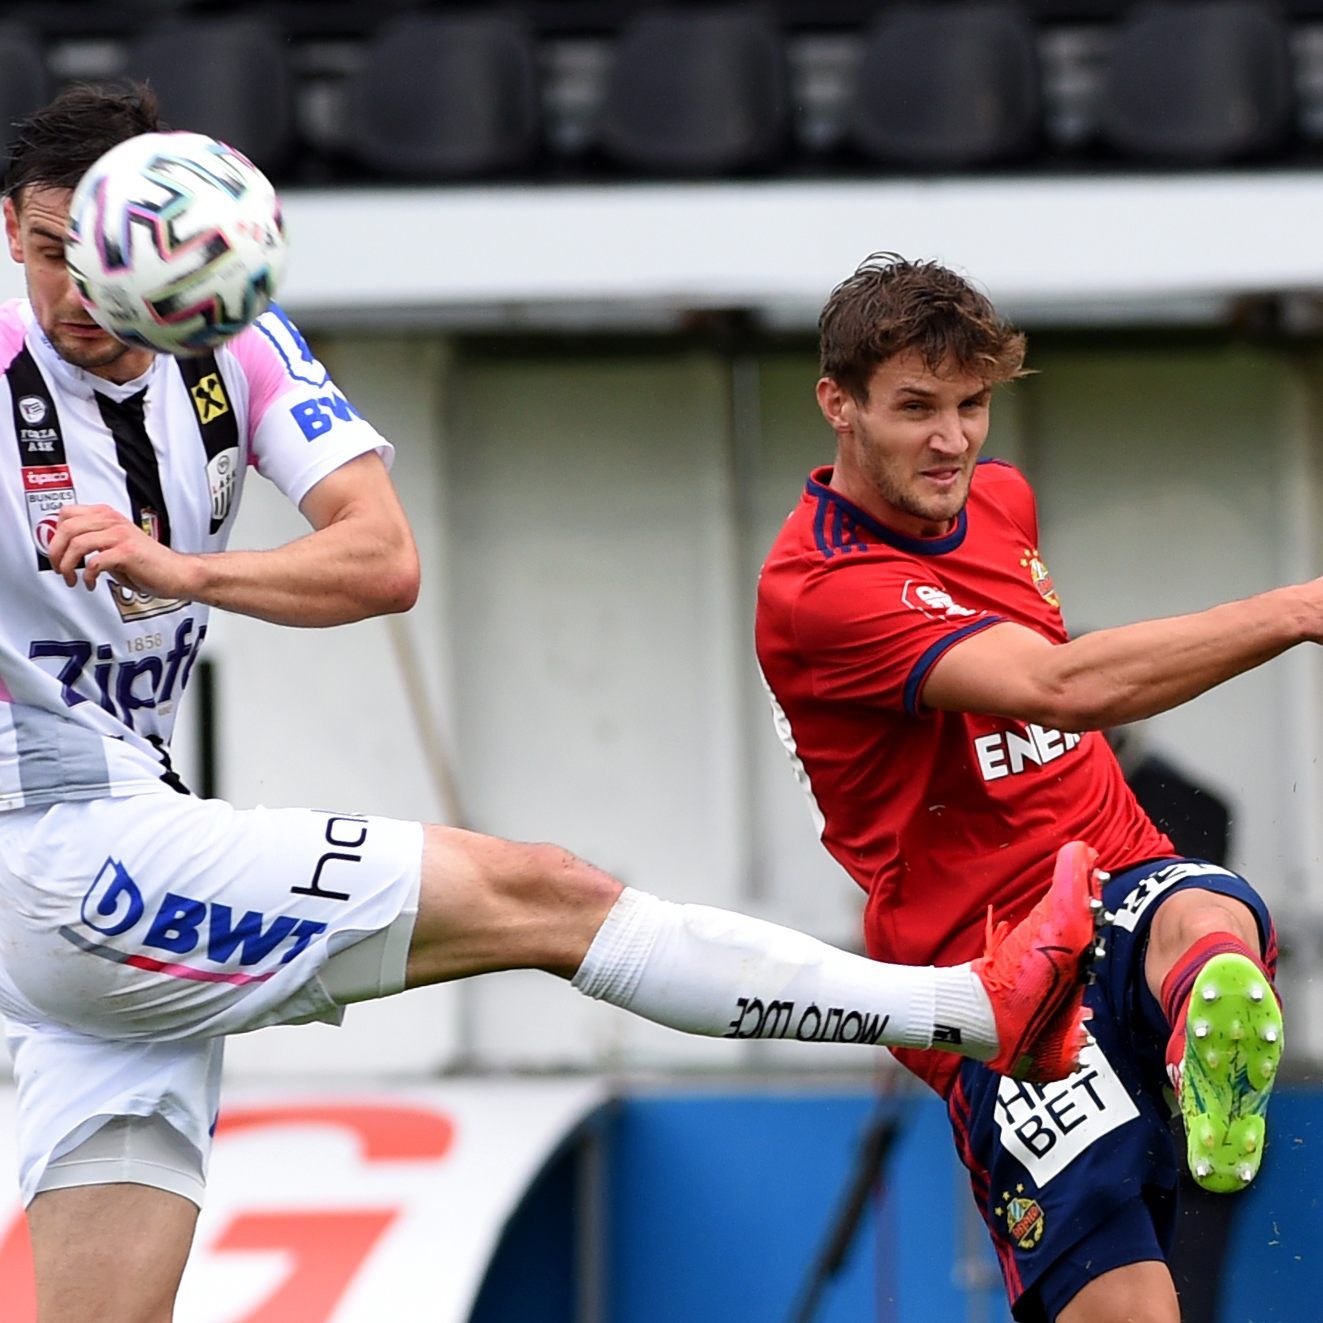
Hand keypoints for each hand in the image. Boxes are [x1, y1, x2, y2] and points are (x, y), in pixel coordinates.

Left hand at [49, 504, 197, 598]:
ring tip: (71, 578)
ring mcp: (120, 536)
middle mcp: (113, 522)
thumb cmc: (150, 563)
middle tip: (59, 568)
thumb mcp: (117, 544)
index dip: (55, 534)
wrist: (177, 573)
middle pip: (67, 527)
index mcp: (109, 516)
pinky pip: (94, 562)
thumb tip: (68, 549)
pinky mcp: (127, 553)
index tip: (57, 551)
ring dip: (67, 565)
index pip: (67, 513)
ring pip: (77, 543)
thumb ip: (95, 541)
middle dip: (56, 552)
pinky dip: (87, 576)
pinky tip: (91, 583)